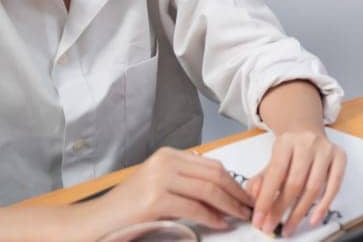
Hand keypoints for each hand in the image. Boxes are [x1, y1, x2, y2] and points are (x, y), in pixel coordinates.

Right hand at [91, 146, 254, 232]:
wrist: (94, 221)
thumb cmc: (128, 208)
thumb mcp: (161, 186)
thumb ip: (188, 183)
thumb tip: (224, 193)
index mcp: (169, 155)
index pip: (212, 165)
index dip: (234, 181)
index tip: (247, 196)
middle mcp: (165, 161)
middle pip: (214, 176)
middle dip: (236, 193)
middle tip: (250, 208)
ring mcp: (160, 179)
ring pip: (208, 190)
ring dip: (229, 205)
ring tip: (240, 216)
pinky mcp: (155, 199)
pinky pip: (194, 207)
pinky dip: (211, 217)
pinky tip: (220, 224)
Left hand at [247, 128, 345, 235]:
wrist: (308, 132)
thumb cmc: (288, 153)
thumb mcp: (270, 162)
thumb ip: (260, 181)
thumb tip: (255, 199)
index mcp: (286, 142)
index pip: (275, 173)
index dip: (266, 199)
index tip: (258, 221)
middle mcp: (308, 143)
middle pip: (295, 182)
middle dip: (281, 209)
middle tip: (271, 227)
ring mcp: (326, 150)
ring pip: (314, 186)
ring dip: (300, 212)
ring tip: (289, 228)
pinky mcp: (340, 157)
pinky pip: (335, 185)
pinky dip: (324, 205)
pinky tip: (315, 219)